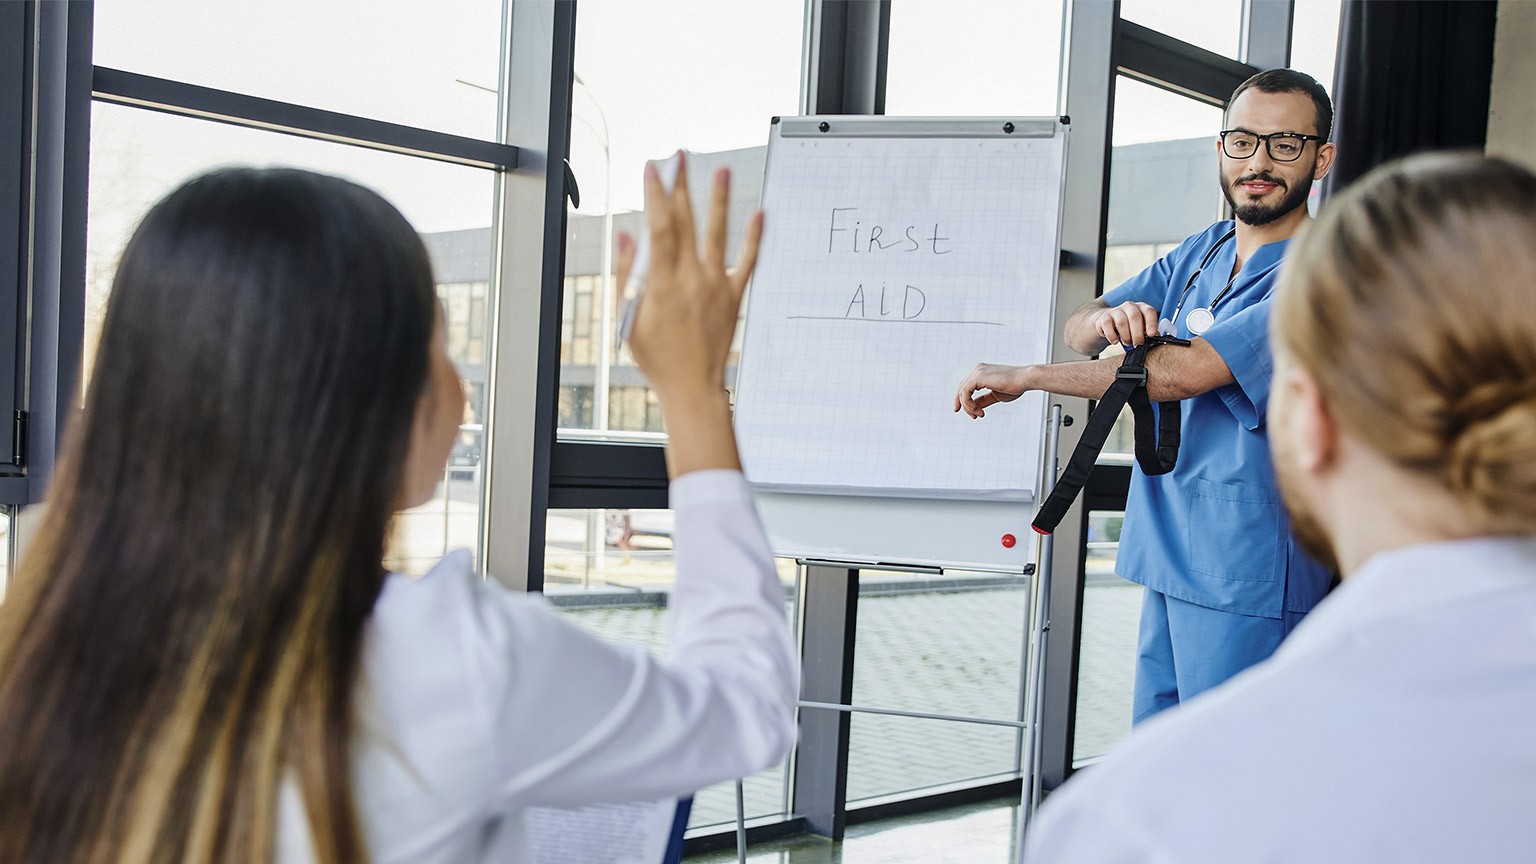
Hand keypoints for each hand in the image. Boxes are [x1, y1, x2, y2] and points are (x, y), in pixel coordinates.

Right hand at [616, 155, 762, 401]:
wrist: (691, 386)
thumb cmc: (656, 357)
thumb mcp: (628, 317)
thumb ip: (625, 274)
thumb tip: (626, 235)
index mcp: (661, 283)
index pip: (658, 227)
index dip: (655, 194)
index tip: (652, 169)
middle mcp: (690, 278)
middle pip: (685, 221)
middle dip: (681, 185)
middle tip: (679, 157)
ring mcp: (714, 285)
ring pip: (716, 234)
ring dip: (718, 199)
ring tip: (721, 170)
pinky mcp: (732, 296)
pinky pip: (746, 262)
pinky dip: (753, 238)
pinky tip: (759, 213)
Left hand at [954, 363, 1031, 418]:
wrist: (1026, 380)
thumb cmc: (1015, 386)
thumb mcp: (995, 396)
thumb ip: (983, 400)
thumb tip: (974, 407)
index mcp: (981, 372)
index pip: (966, 386)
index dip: (964, 400)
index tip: (970, 413)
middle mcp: (978, 370)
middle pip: (962, 389)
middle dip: (965, 405)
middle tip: (974, 417)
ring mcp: (977, 372)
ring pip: (962, 392)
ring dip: (968, 407)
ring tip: (979, 414)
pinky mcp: (979, 376)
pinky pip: (965, 392)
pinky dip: (968, 403)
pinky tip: (977, 410)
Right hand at [1091, 301, 1160, 347]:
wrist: (1106, 322)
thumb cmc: (1128, 326)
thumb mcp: (1140, 327)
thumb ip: (1148, 331)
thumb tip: (1157, 338)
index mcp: (1141, 308)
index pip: (1149, 311)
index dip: (1151, 322)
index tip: (1151, 334)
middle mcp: (1129, 306)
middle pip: (1135, 317)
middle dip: (1137, 334)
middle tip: (1138, 344)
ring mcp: (1116, 310)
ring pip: (1122, 322)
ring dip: (1126, 336)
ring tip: (1127, 343)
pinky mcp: (1104, 317)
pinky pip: (1107, 325)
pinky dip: (1112, 336)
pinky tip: (1115, 342)